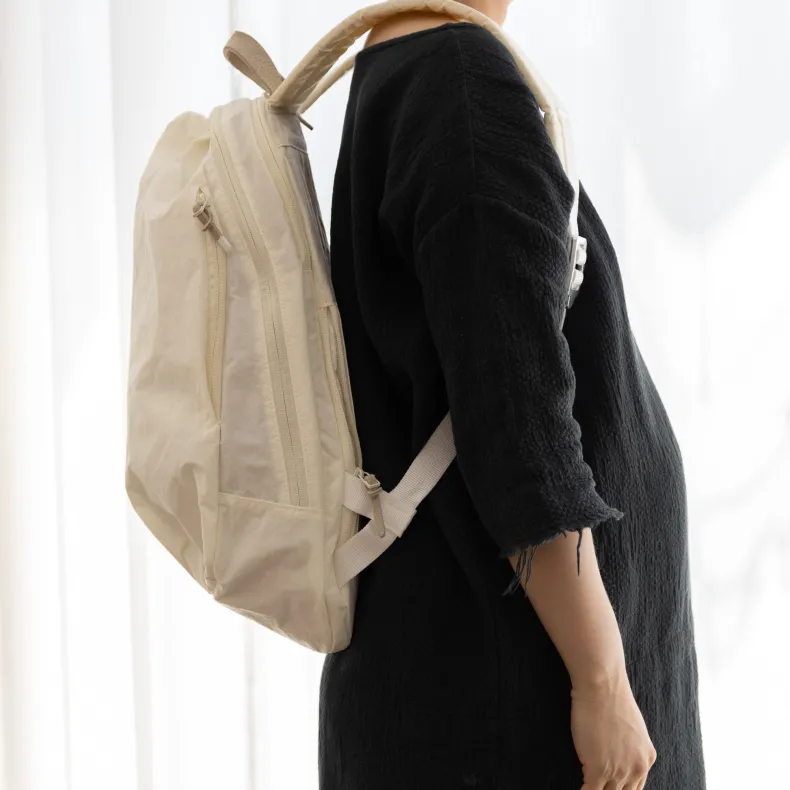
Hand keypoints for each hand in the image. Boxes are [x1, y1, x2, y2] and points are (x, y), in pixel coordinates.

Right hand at [571, 669, 656, 789]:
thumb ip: (627, 746)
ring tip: (588, 787)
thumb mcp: (630, 727)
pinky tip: (578, 789)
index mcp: (646, 758)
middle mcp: (637, 768)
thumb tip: (616, 753)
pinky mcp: (599, 770)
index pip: (635, 788)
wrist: (602, 686)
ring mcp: (619, 771)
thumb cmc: (610, 697)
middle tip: (598, 787)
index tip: (608, 788)